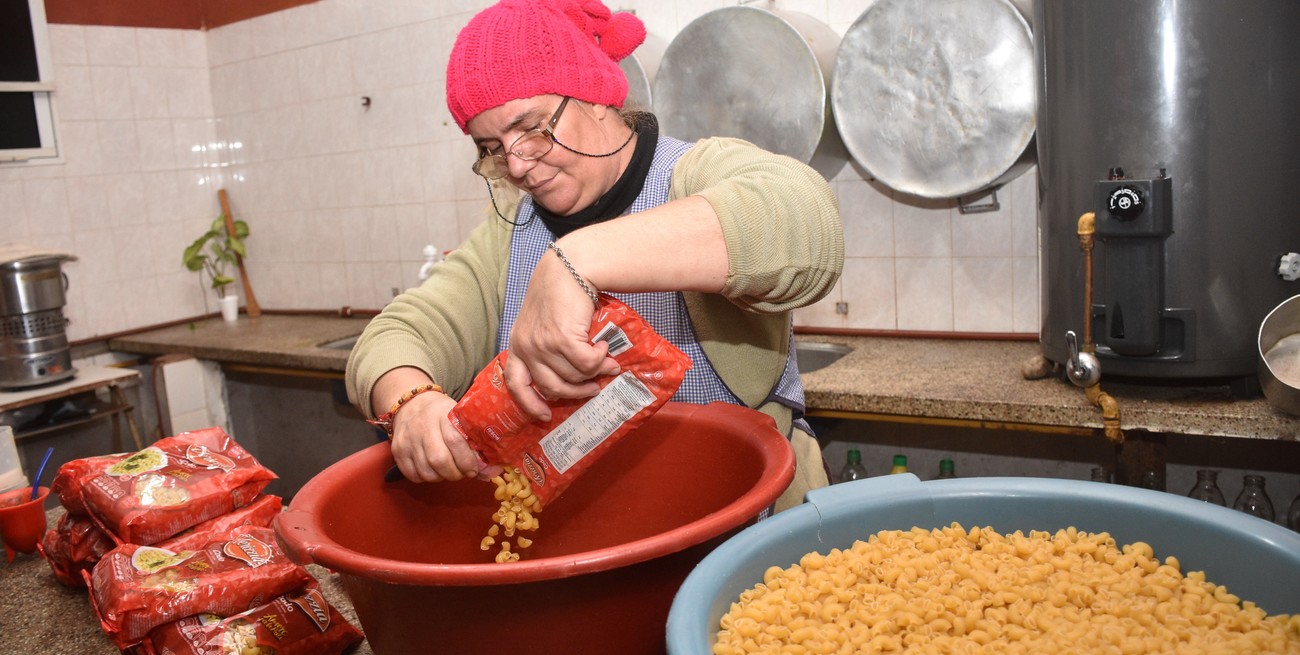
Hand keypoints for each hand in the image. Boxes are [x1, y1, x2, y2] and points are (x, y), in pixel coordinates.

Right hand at [388, 390, 502, 481]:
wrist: (411, 404)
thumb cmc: (442, 414)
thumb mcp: (459, 419)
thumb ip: (474, 442)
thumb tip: (492, 472)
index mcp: (443, 416)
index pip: (455, 441)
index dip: (467, 461)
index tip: (474, 469)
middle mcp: (423, 427)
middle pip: (439, 460)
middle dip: (455, 473)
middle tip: (462, 473)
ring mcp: (407, 440)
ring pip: (426, 472)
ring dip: (441, 477)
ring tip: (448, 471)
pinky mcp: (397, 451)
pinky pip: (413, 475)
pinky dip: (426, 478)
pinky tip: (433, 470)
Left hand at [505, 248, 618, 420]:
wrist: (570, 268)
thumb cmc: (560, 293)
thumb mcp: (543, 322)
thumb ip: (548, 347)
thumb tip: (572, 377)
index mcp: (518, 344)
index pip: (516, 383)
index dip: (529, 403)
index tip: (544, 416)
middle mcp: (526, 347)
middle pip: (551, 387)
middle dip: (576, 392)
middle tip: (593, 388)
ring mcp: (542, 345)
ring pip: (573, 376)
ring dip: (594, 372)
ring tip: (606, 362)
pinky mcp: (562, 339)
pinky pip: (586, 364)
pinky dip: (599, 359)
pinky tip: (603, 346)